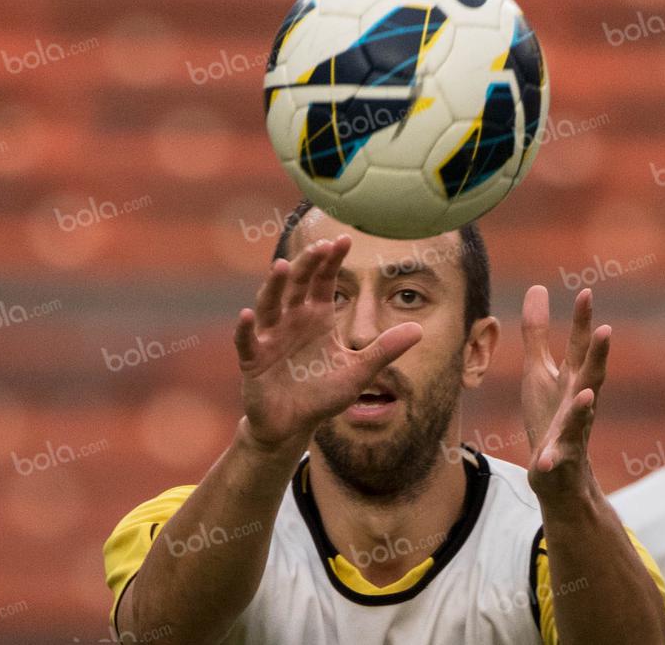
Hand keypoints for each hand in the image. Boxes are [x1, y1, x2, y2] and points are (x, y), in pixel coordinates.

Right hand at [233, 235, 421, 453]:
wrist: (294, 424)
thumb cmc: (324, 393)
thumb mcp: (360, 371)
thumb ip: (385, 349)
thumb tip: (419, 330)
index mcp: (317, 316)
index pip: (324, 281)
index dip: (332, 261)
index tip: (345, 239)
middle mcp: (292, 319)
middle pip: (298, 284)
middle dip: (308, 265)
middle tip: (320, 246)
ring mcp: (270, 338)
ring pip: (270, 305)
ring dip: (275, 286)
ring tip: (283, 266)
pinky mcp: (253, 360)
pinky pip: (247, 342)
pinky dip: (245, 329)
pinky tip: (246, 314)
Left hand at [520, 286, 610, 500]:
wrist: (559, 473)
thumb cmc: (550, 414)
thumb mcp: (539, 370)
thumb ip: (538, 332)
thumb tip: (537, 288)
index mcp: (574, 379)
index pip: (581, 345)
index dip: (584, 319)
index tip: (586, 292)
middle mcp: (579, 402)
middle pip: (592, 375)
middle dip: (598, 354)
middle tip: (606, 330)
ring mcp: (572, 431)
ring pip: (581, 417)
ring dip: (584, 407)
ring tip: (587, 395)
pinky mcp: (559, 458)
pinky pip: (556, 458)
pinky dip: (553, 458)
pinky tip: (546, 459)